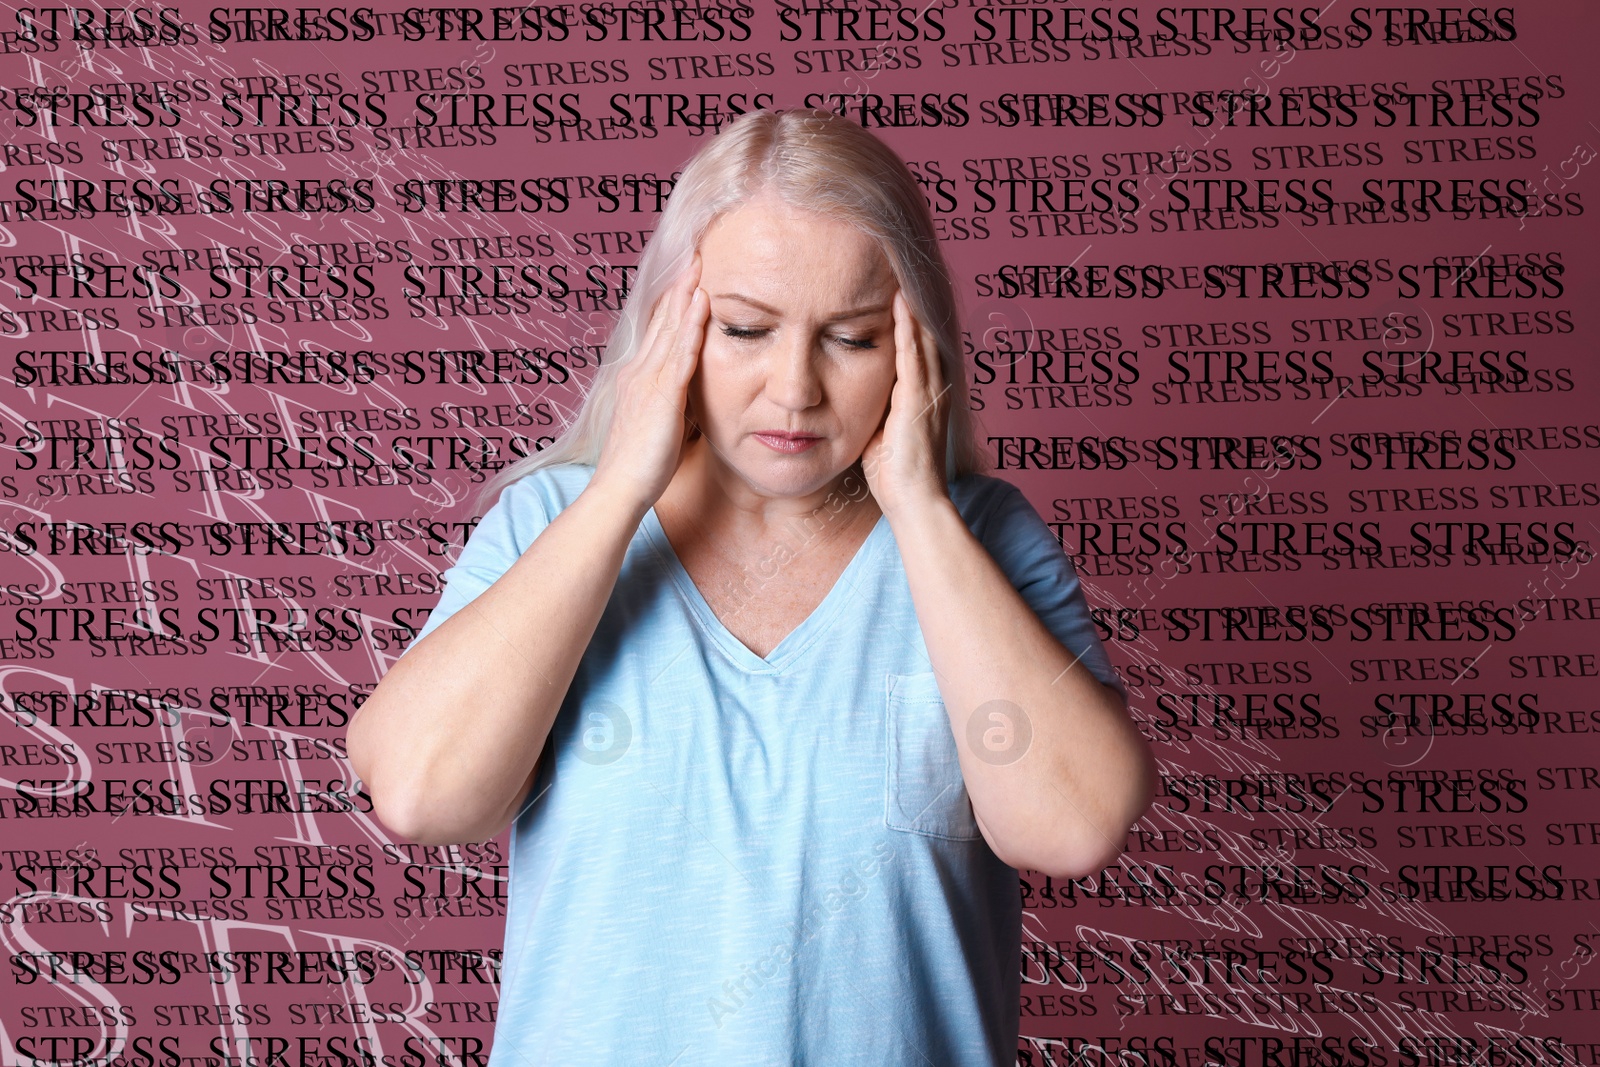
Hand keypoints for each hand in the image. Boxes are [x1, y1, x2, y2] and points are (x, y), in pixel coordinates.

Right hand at [592, 253, 709, 513]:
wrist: (619, 489)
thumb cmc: (637, 467)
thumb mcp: (652, 425)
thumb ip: (664, 405)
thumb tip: (678, 398)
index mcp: (637, 378)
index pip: (657, 333)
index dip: (671, 304)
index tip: (686, 277)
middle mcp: (639, 372)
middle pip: (662, 321)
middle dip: (679, 288)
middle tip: (693, 254)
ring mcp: (649, 381)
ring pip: (671, 329)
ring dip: (686, 296)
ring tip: (699, 264)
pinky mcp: (662, 396)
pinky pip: (681, 354)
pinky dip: (691, 326)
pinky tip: (702, 303)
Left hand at [861, 290, 950, 520]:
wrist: (915, 501)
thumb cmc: (896, 476)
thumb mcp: (882, 432)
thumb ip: (875, 409)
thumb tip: (850, 394)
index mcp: (924, 395)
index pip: (918, 348)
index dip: (910, 321)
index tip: (896, 292)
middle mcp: (934, 388)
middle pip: (924, 335)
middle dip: (913, 305)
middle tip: (900, 270)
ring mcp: (930, 392)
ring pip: (922, 338)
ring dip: (911, 307)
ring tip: (900, 274)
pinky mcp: (920, 399)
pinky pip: (913, 354)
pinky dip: (908, 327)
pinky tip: (900, 303)